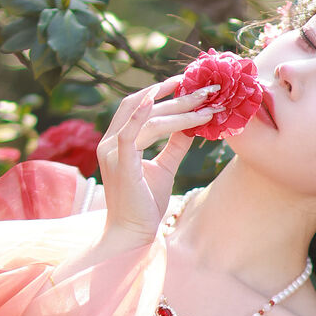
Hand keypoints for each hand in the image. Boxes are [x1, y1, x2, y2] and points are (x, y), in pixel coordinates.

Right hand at [96, 75, 222, 243]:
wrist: (133, 233)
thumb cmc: (146, 203)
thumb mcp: (165, 168)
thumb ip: (174, 145)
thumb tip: (190, 126)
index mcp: (118, 141)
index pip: (139, 105)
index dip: (162, 91)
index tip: (188, 82)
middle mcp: (110, 141)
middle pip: (143, 105)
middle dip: (176, 94)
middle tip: (205, 88)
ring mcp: (112, 151)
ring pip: (148, 118)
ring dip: (178, 107)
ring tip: (205, 101)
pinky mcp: (119, 162)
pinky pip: (130, 132)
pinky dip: (142, 114)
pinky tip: (159, 100)